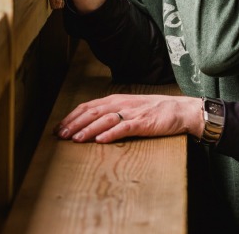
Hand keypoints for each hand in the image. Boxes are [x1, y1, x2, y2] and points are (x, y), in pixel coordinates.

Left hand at [55, 94, 203, 143]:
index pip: (88, 106)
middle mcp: (121, 103)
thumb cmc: (153, 111)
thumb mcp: (129, 108)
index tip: (59, 128)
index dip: (72, 117)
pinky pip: (124, 128)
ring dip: (88, 129)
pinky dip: (111, 133)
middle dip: (74, 124)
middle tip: (60, 135)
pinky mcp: (143, 122)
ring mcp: (132, 112)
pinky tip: (100, 140)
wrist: (179, 110)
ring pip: (105, 119)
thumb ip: (112, 114)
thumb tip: (90, 126)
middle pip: (92, 112)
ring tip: (76, 139)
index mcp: (116, 99)